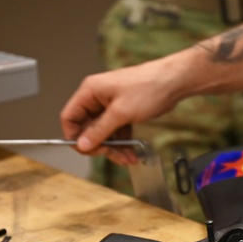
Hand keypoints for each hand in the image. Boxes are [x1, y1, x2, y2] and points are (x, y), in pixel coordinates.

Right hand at [59, 59, 179, 164]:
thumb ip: (99, 130)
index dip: (74, 135)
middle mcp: (97, 98)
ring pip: (103, 133)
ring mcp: (110, 106)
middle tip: (109, 154)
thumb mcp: (120, 113)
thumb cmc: (149, 87)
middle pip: (87, 128)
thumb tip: (82, 144)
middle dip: (98, 145)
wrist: (173, 82)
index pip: (70, 116)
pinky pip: (116, 132)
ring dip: (113, 148)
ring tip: (126, 158)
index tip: (85, 149)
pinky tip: (131, 154)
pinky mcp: (123, 112)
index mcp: (90, 92)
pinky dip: (123, 144)